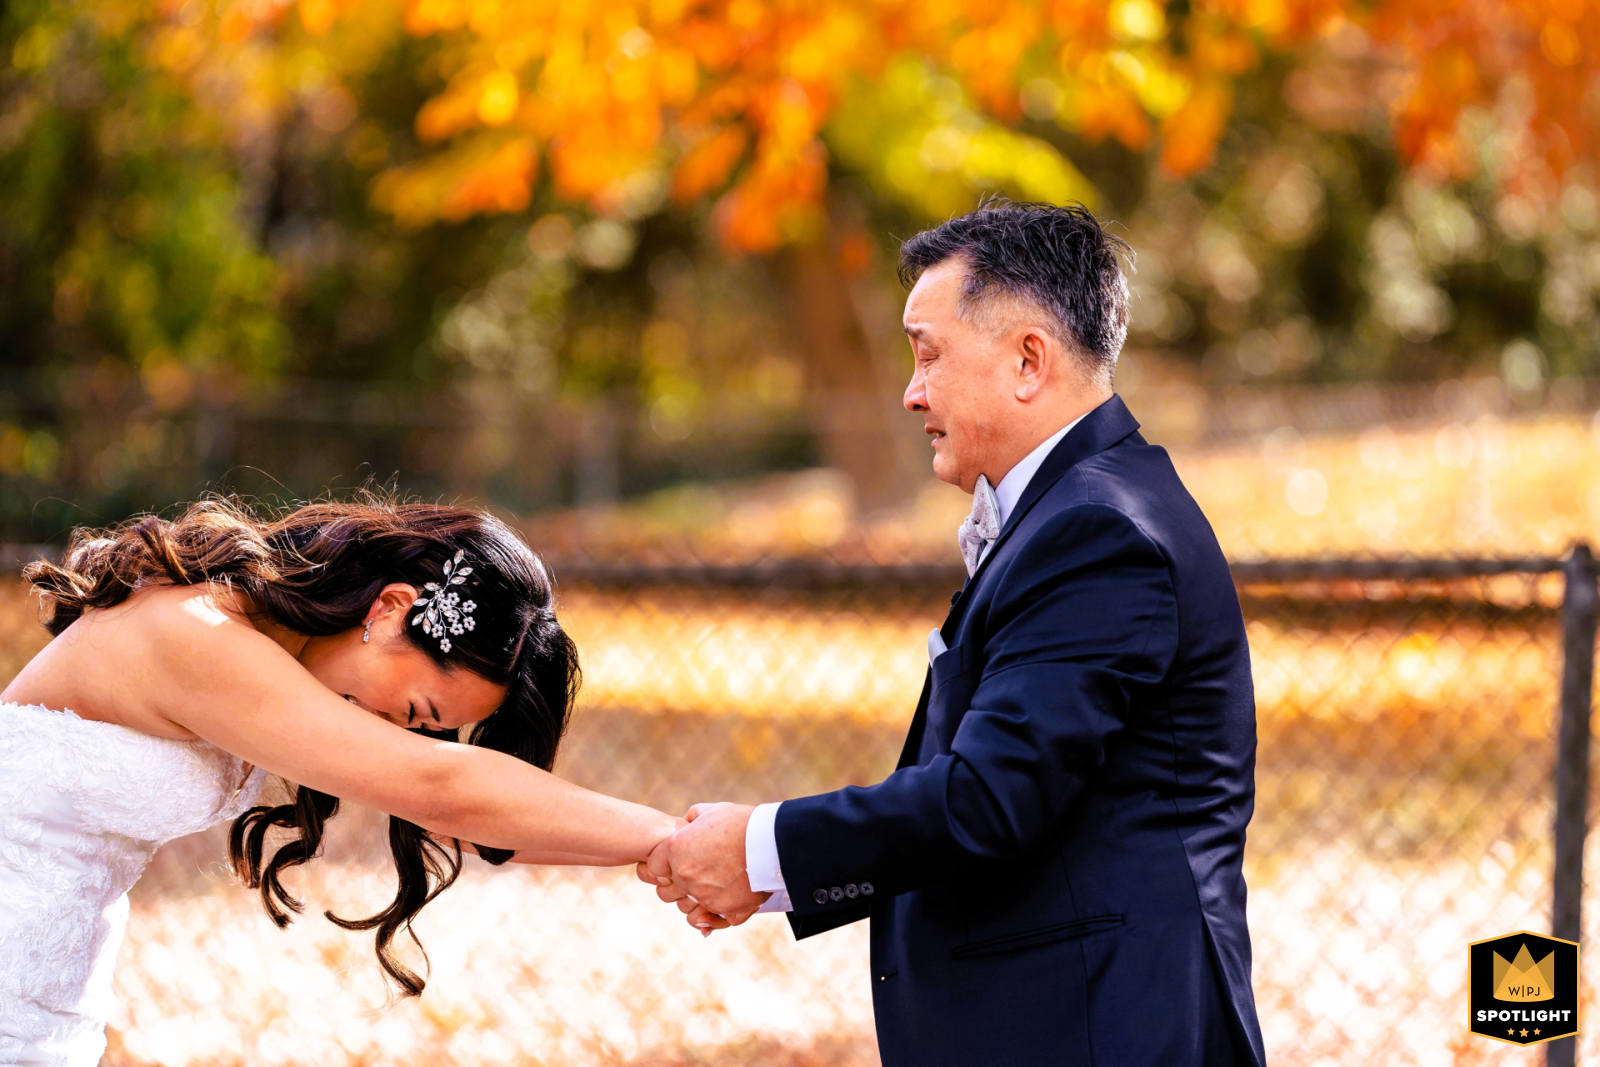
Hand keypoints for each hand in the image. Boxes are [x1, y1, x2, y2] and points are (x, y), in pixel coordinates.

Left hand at [637, 802, 769, 932]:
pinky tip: (718, 910)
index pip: (654, 867)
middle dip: (679, 885)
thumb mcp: (711, 810)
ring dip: (697, 902)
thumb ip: (691, 819)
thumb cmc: (742, 822)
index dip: (664, 866)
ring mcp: (703, 894)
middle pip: (668, 891)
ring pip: (688, 908)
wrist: (772, 842)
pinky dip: (714, 919)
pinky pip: (710, 921)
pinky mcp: (723, 909)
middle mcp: (685, 874)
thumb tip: (686, 825)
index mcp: (676, 849)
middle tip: (697, 877)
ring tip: (712, 892)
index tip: (677, 863)